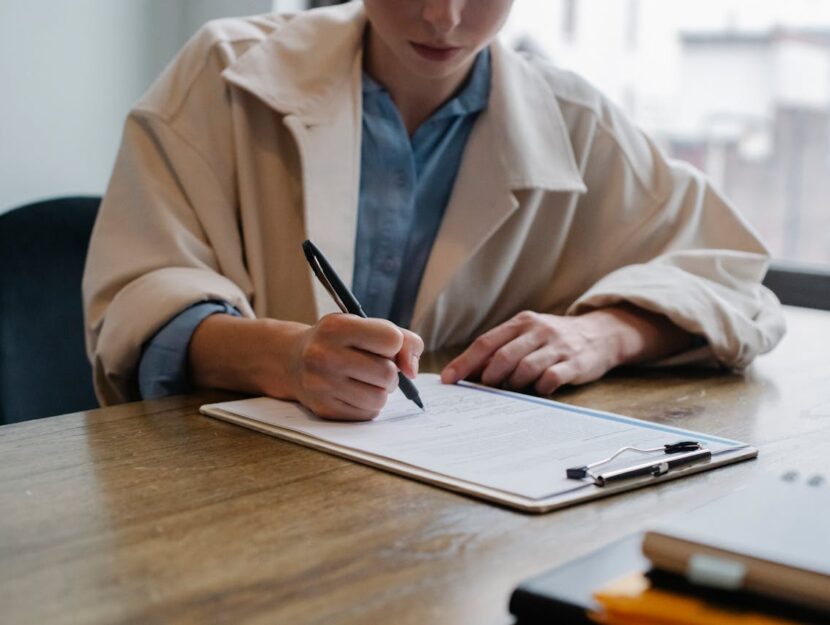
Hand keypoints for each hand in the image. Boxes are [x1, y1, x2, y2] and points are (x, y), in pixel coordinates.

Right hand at [287, 314, 422, 420]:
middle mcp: (324, 355)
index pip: (392, 339)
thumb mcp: (364, 326)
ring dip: (381, 391)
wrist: (293, 360)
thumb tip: (412, 371)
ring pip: (380, 397)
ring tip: (366, 381)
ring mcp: (321, 384)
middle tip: (376, 367)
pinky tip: (354, 393)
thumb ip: (402, 339)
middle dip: (390, 372)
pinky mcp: (323, 408)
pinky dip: (369, 405)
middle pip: (388, 373)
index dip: (395, 345)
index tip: (383, 346)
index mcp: (336, 327)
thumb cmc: (339, 342)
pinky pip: (367, 414)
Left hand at [440, 307, 693, 394]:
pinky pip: (551, 378)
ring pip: (525, 368)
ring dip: (512, 384)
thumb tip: (466, 372)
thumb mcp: (527, 334)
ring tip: (512, 389)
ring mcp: (557, 346)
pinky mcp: (575, 363)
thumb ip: (501, 349)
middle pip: (503, 356)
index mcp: (521, 323)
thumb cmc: (553, 339)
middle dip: (488, 377)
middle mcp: (538, 331)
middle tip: (482, 390)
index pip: (486, 343)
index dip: (465, 362)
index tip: (448, 380)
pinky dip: (539, 388)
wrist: (601, 334)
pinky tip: (538, 390)